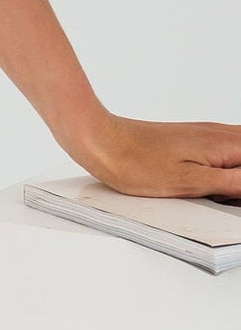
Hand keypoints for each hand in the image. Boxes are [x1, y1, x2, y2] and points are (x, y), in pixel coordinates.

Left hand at [69, 114, 240, 203]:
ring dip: (230, 177)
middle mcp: (219, 133)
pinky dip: (219, 169)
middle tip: (219, 195)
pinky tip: (202, 181)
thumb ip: (235, 183)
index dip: (240, 187)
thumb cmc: (137, 163)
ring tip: (212, 191)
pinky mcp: (192, 139)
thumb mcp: (192, 182)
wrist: (103, 142)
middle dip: (237, 183)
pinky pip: (221, 153)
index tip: (225, 195)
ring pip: (237, 154)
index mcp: (224, 143)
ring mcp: (206, 134)